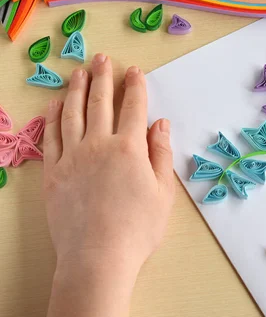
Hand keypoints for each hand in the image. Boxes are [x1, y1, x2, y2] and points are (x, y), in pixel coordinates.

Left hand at [43, 54, 173, 272]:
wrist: (98, 256)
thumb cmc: (138, 227)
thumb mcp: (163, 191)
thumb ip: (160, 153)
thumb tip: (160, 123)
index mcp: (129, 148)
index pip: (133, 108)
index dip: (135, 86)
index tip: (135, 71)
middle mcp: (99, 144)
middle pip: (100, 103)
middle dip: (104, 78)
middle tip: (103, 59)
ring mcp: (72, 157)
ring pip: (73, 113)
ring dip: (77, 89)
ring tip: (79, 72)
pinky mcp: (53, 172)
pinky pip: (51, 137)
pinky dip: (53, 117)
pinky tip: (56, 104)